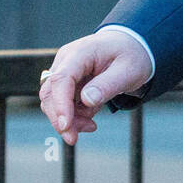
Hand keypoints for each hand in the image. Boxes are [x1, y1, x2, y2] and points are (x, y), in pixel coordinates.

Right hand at [39, 30, 151, 144]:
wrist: (131, 47)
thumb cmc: (132, 56)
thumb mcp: (129, 70)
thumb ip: (108, 85)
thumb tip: (87, 100)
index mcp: (81, 52)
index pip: (62, 79)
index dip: (61, 104)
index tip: (66, 126)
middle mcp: (66, 60)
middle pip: (50, 93)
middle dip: (62, 118)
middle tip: (80, 135)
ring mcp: (63, 70)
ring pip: (53, 101)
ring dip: (68, 119)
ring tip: (91, 125)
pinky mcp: (66, 82)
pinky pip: (61, 103)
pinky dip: (72, 116)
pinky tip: (89, 118)